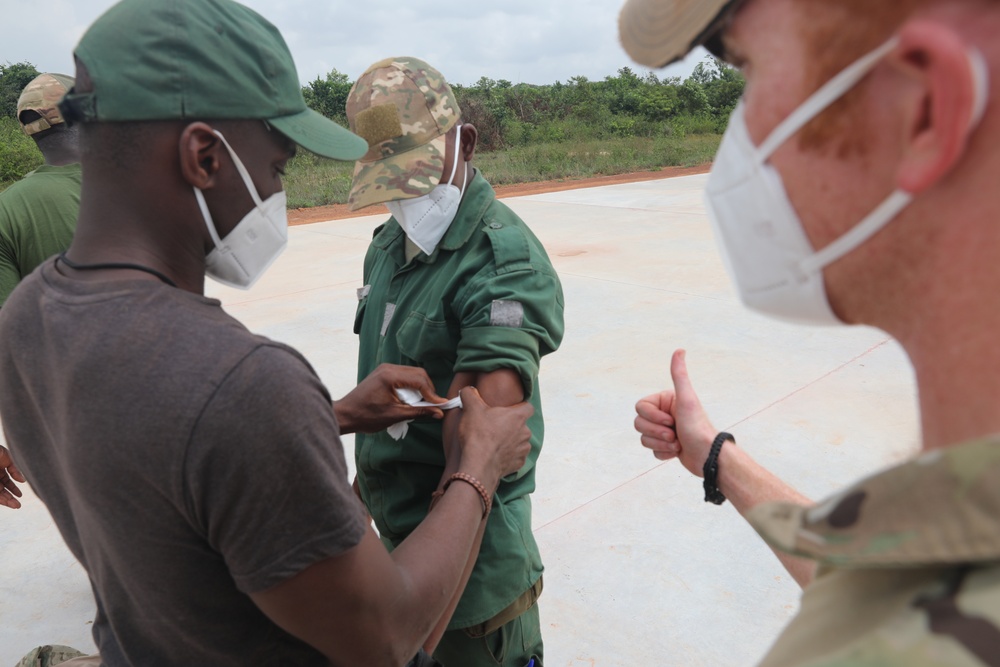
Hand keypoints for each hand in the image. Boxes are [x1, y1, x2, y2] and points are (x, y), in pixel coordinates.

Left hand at [0, 445, 24, 509]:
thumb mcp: (8, 459)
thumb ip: (15, 470)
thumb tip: (22, 481)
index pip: (7, 482)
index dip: (13, 489)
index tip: (20, 495)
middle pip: (2, 490)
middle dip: (10, 498)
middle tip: (18, 506)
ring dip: (6, 501)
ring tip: (15, 506)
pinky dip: (0, 499)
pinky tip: (5, 501)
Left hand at [335, 364, 448, 434]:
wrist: (345, 414)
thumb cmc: (366, 416)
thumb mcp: (395, 415)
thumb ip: (419, 412)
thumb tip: (439, 412)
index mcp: (390, 376)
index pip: (419, 380)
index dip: (432, 394)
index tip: (441, 406)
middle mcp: (388, 368)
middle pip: (418, 374)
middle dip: (428, 389)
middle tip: (434, 405)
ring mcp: (385, 369)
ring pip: (413, 374)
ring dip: (421, 387)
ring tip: (424, 403)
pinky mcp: (384, 373)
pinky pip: (404, 376)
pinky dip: (412, 386)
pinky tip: (412, 399)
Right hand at [456, 386, 532, 487]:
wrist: (479, 465)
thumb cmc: (478, 434)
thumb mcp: (471, 408)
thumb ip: (470, 394)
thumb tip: (468, 390)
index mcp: (517, 416)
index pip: (528, 407)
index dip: (519, 407)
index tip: (508, 410)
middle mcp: (525, 432)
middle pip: (521, 425)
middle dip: (510, 426)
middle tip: (494, 427)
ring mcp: (523, 449)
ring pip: (519, 441)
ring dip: (510, 441)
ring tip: (494, 443)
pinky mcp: (518, 464)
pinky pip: (515, 457)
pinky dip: (508, 456)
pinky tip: (495, 456)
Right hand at [634, 349, 718, 476]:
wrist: (707, 455)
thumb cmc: (697, 426)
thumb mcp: (686, 399)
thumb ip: (679, 375)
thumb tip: (680, 350)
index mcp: (665, 401)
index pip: (640, 408)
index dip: (652, 417)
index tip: (671, 420)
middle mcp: (663, 414)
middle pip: (639, 423)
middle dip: (657, 433)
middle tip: (675, 434)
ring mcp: (663, 430)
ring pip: (644, 438)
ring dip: (661, 444)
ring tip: (678, 443)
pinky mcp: (665, 446)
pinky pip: (652, 450)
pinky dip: (664, 453)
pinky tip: (678, 451)